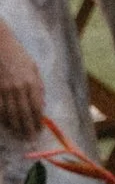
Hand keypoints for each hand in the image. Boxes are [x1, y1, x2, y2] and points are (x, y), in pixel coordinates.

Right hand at [0, 24, 45, 146]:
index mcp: (32, 82)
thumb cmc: (18, 55)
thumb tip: (40, 105)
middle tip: (29, 138)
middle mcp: (19, 88)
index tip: (39, 129)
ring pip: (10, 114)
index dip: (37, 121)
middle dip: (27, 128)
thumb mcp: (33, 68)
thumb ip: (37, 86)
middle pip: (24, 114)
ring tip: (18, 134)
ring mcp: (5, 90)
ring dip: (15, 126)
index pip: (36, 107)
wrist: (0, 45)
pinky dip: (3, 118)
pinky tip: (6, 124)